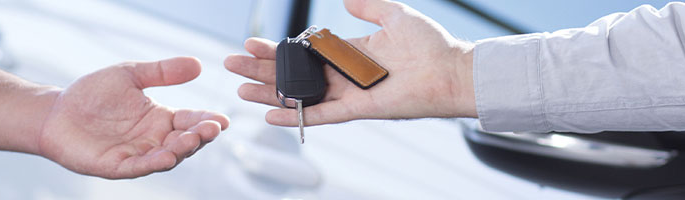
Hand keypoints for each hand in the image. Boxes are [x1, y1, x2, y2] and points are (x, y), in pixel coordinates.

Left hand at [37, 57, 229, 178]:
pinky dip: (154, 163)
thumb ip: (163, 72)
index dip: (207, 121)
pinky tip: (167, 156)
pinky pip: (139, 167)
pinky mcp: (117, 166)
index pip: (190, 121)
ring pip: (167, 156)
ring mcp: (136, 154)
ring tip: (193, 139)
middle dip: (201, 136)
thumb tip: (197, 65)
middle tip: (212, 128)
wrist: (55, 111)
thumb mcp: (131, 75)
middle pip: (185, 141)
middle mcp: (153, 140)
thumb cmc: (92, 94)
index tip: (223, 120)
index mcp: (160, 119)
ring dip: (182, 150)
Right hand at [225, 0, 475, 126]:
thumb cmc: (431, 46)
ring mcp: (349, 93)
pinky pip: (321, 115)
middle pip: (294, 74)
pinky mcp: (358, 109)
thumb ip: (369, 6)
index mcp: (350, 54)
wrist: (452, 71)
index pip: (304, 53)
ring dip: (269, 92)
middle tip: (232, 64)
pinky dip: (296, 116)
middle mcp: (345, 75)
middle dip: (262, 69)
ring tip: (240, 88)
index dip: (277, 50)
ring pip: (300, 95)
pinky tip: (271, 113)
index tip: (251, 44)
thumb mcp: (395, 14)